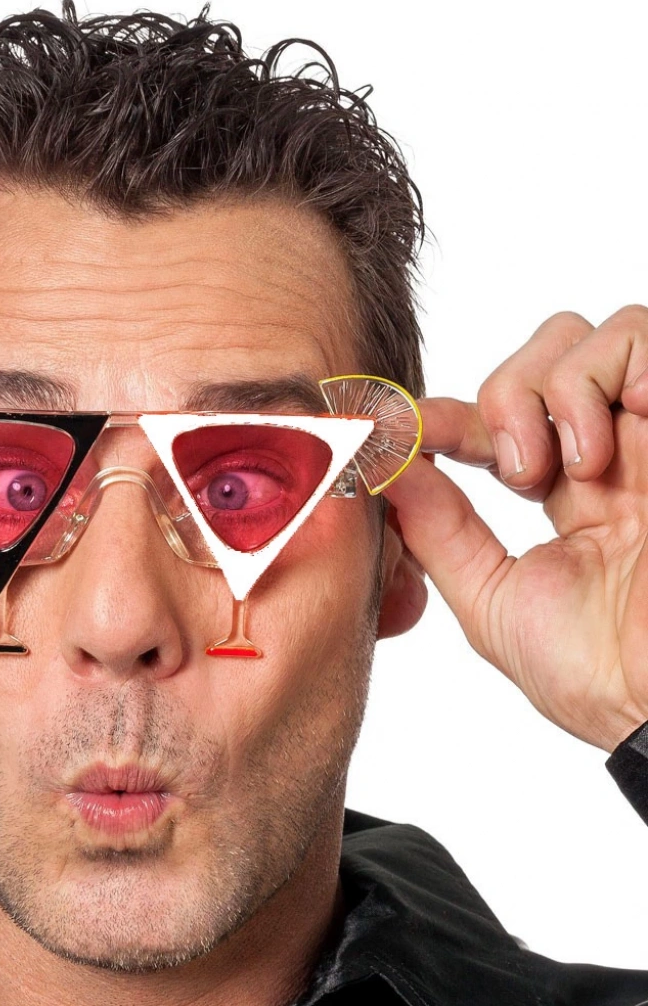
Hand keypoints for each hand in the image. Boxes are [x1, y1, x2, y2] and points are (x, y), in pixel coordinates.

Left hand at [381, 305, 647, 751]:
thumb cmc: (595, 672)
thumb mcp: (491, 598)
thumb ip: (439, 531)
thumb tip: (383, 467)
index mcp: (570, 496)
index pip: (498, 419)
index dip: (445, 417)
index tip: (404, 432)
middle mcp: (617, 455)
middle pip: (551, 352)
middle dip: (510, 394)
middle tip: (519, 475)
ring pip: (598, 334)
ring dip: (560, 391)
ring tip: (573, 471)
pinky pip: (646, 337)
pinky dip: (615, 373)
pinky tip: (614, 443)